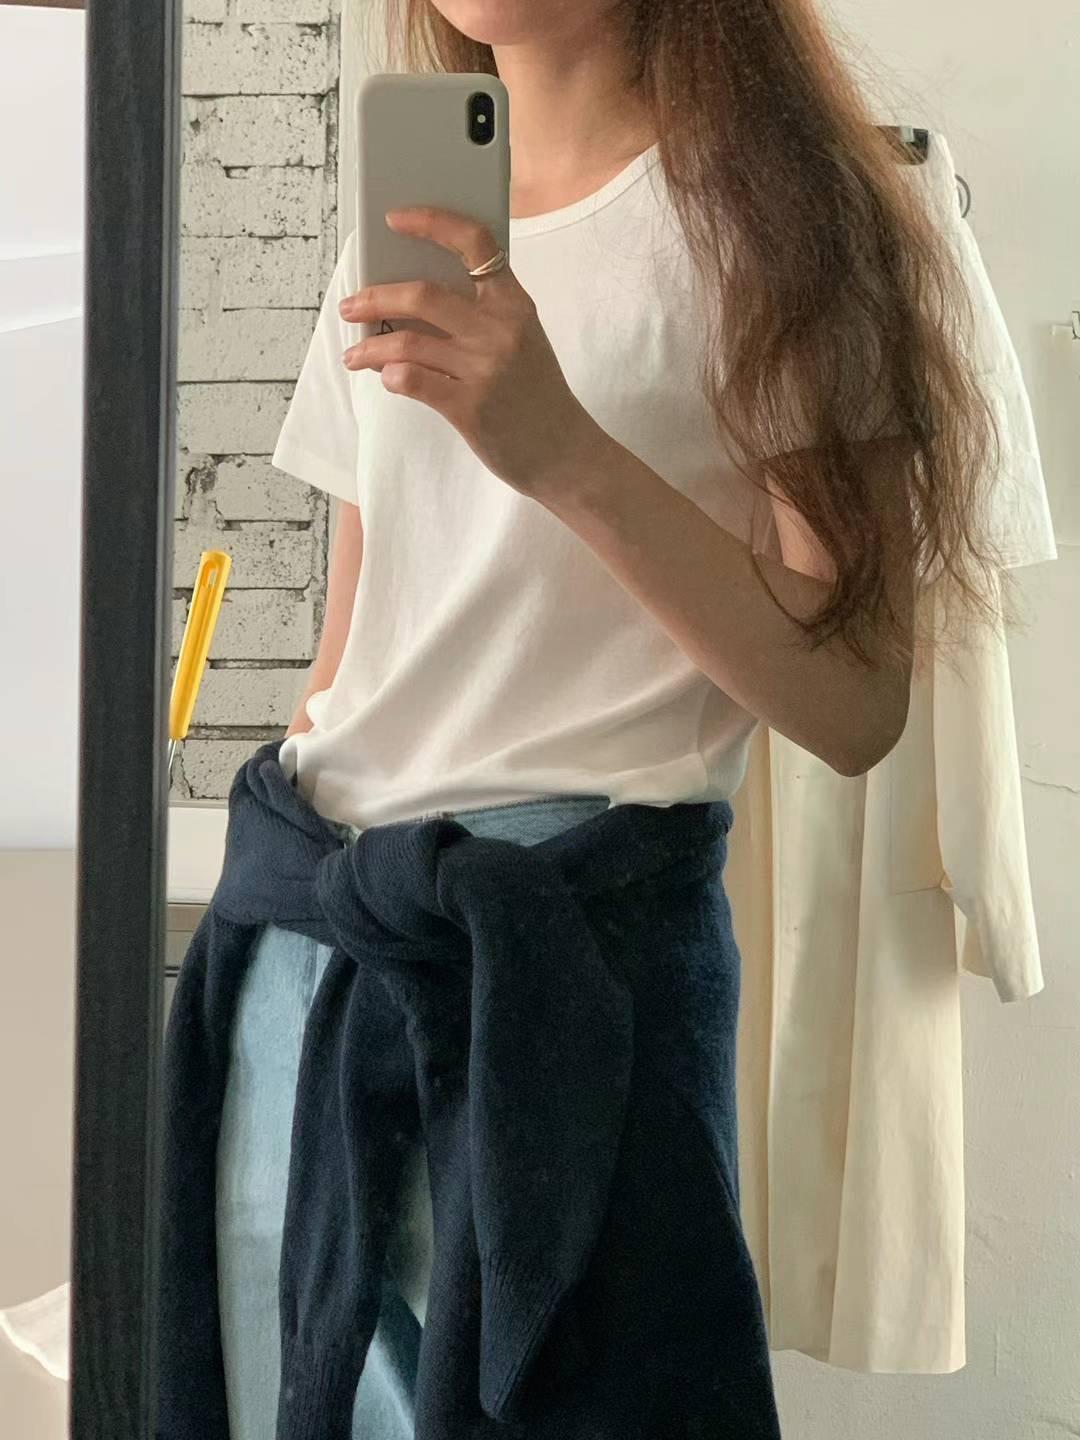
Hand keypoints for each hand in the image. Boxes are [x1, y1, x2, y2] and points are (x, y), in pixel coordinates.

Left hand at [338, 206, 598, 500]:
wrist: (565, 451)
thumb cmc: (536, 394)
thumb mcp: (522, 340)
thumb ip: (481, 314)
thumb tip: (410, 299)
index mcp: (515, 303)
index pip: (474, 243)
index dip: (431, 222)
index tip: (393, 219)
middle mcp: (500, 330)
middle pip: (422, 295)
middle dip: (374, 298)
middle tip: (351, 306)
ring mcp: (485, 369)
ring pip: (407, 342)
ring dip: (370, 347)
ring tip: (354, 355)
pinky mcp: (470, 407)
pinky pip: (411, 380)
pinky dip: (389, 376)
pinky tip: (386, 377)